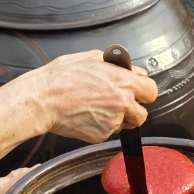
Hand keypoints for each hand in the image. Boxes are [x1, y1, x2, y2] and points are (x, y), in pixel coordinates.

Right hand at [15, 50, 156, 142]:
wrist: (42, 100)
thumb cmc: (61, 77)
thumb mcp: (92, 58)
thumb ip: (117, 65)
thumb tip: (128, 69)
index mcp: (124, 82)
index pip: (151, 91)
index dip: (144, 92)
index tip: (138, 92)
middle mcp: (122, 103)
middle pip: (142, 114)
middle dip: (133, 110)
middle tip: (118, 103)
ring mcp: (112, 122)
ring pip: (124, 124)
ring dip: (116, 119)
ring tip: (96, 107)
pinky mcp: (100, 135)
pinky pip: (107, 132)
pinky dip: (100, 126)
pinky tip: (86, 115)